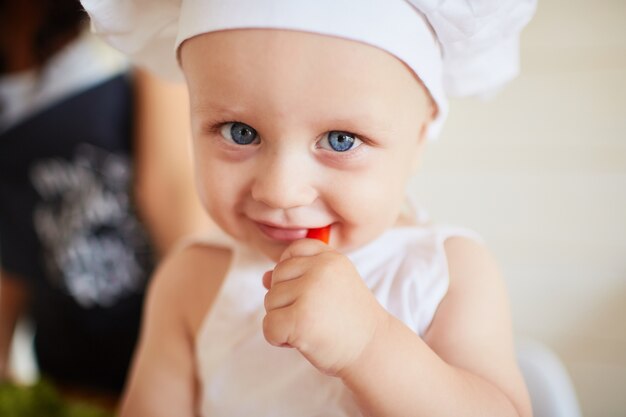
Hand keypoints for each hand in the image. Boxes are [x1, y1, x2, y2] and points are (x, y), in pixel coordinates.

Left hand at [262, 238, 388, 375]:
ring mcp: (309, 293)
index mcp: (330, 258)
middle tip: (315, 315)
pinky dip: (279, 339)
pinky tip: (303, 341)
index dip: (293, 273)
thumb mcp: (332, 286)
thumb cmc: (350, 320)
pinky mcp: (300, 319)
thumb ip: (300, 276)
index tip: (310, 292)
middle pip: (276, 277)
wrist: (373, 350)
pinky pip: (268, 326)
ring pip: (269, 302)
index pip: (293, 250)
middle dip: (286, 300)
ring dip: (283, 320)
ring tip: (312, 327)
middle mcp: (320, 270)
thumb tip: (265, 277)